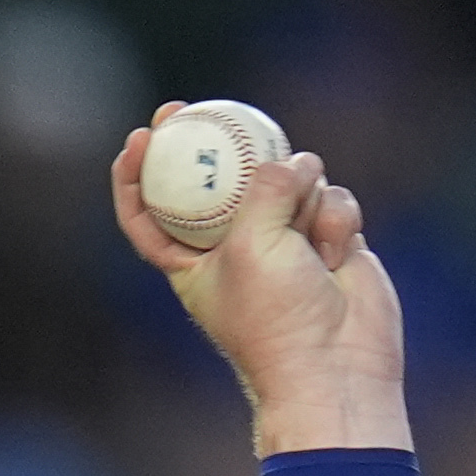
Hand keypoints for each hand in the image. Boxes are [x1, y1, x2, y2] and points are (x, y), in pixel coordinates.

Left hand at [108, 126, 411, 455]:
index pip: (149, 212)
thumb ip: (263, 190)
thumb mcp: (251, 244)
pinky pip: (332, 200)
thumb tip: (294, 165)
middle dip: (218, 144)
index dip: (138, 173)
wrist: (337, 366)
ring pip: (291, 180)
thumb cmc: (277, 319)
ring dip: (303, 198)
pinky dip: (336, 219)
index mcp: (191, 261)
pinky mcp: (328, 238)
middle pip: (220, 180)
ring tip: (308, 243)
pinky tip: (338, 256)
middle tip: (206, 109)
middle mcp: (235, 247)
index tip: (143, 135)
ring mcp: (284, 239)